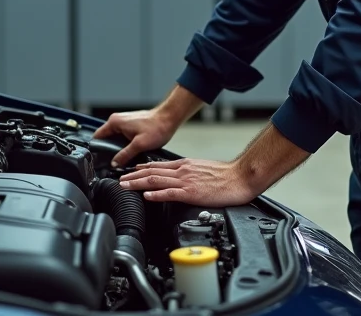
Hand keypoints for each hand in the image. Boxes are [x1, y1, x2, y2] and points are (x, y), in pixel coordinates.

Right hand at [92, 108, 178, 167]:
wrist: (169, 118)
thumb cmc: (157, 127)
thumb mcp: (139, 145)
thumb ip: (124, 155)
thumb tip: (114, 164)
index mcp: (115, 122)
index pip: (97, 137)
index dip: (97, 150)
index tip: (100, 160)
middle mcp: (117, 120)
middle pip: (106, 139)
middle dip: (109, 151)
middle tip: (114, 163)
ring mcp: (124, 123)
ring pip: (114, 139)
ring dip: (118, 149)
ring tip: (123, 159)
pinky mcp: (131, 126)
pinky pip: (122, 138)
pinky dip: (124, 145)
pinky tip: (130, 153)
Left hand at [118, 158, 260, 205]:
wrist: (240, 177)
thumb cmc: (226, 175)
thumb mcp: (203, 168)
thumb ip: (188, 172)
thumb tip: (178, 178)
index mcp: (185, 165)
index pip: (158, 165)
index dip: (141, 168)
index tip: (130, 172)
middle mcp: (183, 170)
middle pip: (152, 172)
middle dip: (133, 176)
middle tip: (120, 180)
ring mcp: (186, 181)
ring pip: (156, 180)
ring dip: (138, 183)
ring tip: (125, 186)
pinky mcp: (192, 192)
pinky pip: (170, 193)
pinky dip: (156, 194)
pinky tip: (147, 196)